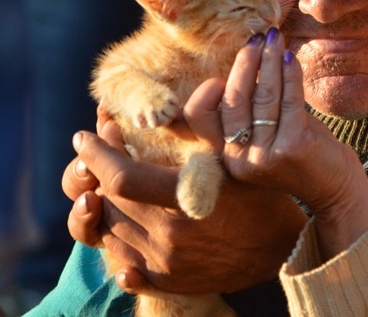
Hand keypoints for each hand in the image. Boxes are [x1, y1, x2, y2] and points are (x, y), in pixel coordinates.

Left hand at [64, 119, 307, 294]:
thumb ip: (212, 120)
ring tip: (108, 184)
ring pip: (109, 233)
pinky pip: (122, 267)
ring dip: (103, 205)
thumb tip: (202, 85)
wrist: (281, 249)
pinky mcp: (165, 282)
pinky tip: (119, 227)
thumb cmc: (261, 195)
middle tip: (97, 151)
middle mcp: (168, 236)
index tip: (86, 134)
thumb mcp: (239, 154)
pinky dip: (114, 245)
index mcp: (183, 200)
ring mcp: (164, 264)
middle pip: (108, 202)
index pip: (120, 177)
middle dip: (95, 171)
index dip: (96, 152)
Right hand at [185, 28, 367, 259]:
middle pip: (232, 99)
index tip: (232, 68)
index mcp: (225, 158)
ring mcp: (265, 156)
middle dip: (245, 63)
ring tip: (275, 38)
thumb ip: (252, 108)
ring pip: (262, 95)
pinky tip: (291, 57)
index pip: (199, 116)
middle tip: (256, 39)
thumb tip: (250, 59)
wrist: (336, 192)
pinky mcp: (293, 146)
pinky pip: (289, 99)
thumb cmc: (302, 156)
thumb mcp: (266, 135)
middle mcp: (240, 160)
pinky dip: (290, 73)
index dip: (210, 88)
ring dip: (269, 61)